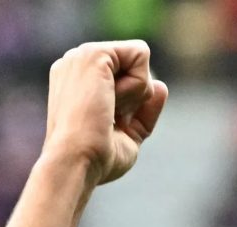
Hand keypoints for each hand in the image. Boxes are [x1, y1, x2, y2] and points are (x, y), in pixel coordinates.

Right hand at [41, 40, 167, 185]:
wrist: (75, 163)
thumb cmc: (95, 160)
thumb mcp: (127, 135)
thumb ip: (144, 111)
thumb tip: (160, 86)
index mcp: (76, 81)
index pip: (123, 76)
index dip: (129, 104)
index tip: (108, 127)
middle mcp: (76, 64)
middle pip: (132, 66)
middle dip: (133, 97)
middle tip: (108, 120)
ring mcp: (81, 56)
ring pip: (138, 60)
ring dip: (134, 93)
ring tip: (107, 112)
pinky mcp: (93, 53)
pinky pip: (140, 55)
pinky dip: (137, 85)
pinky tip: (112, 101)